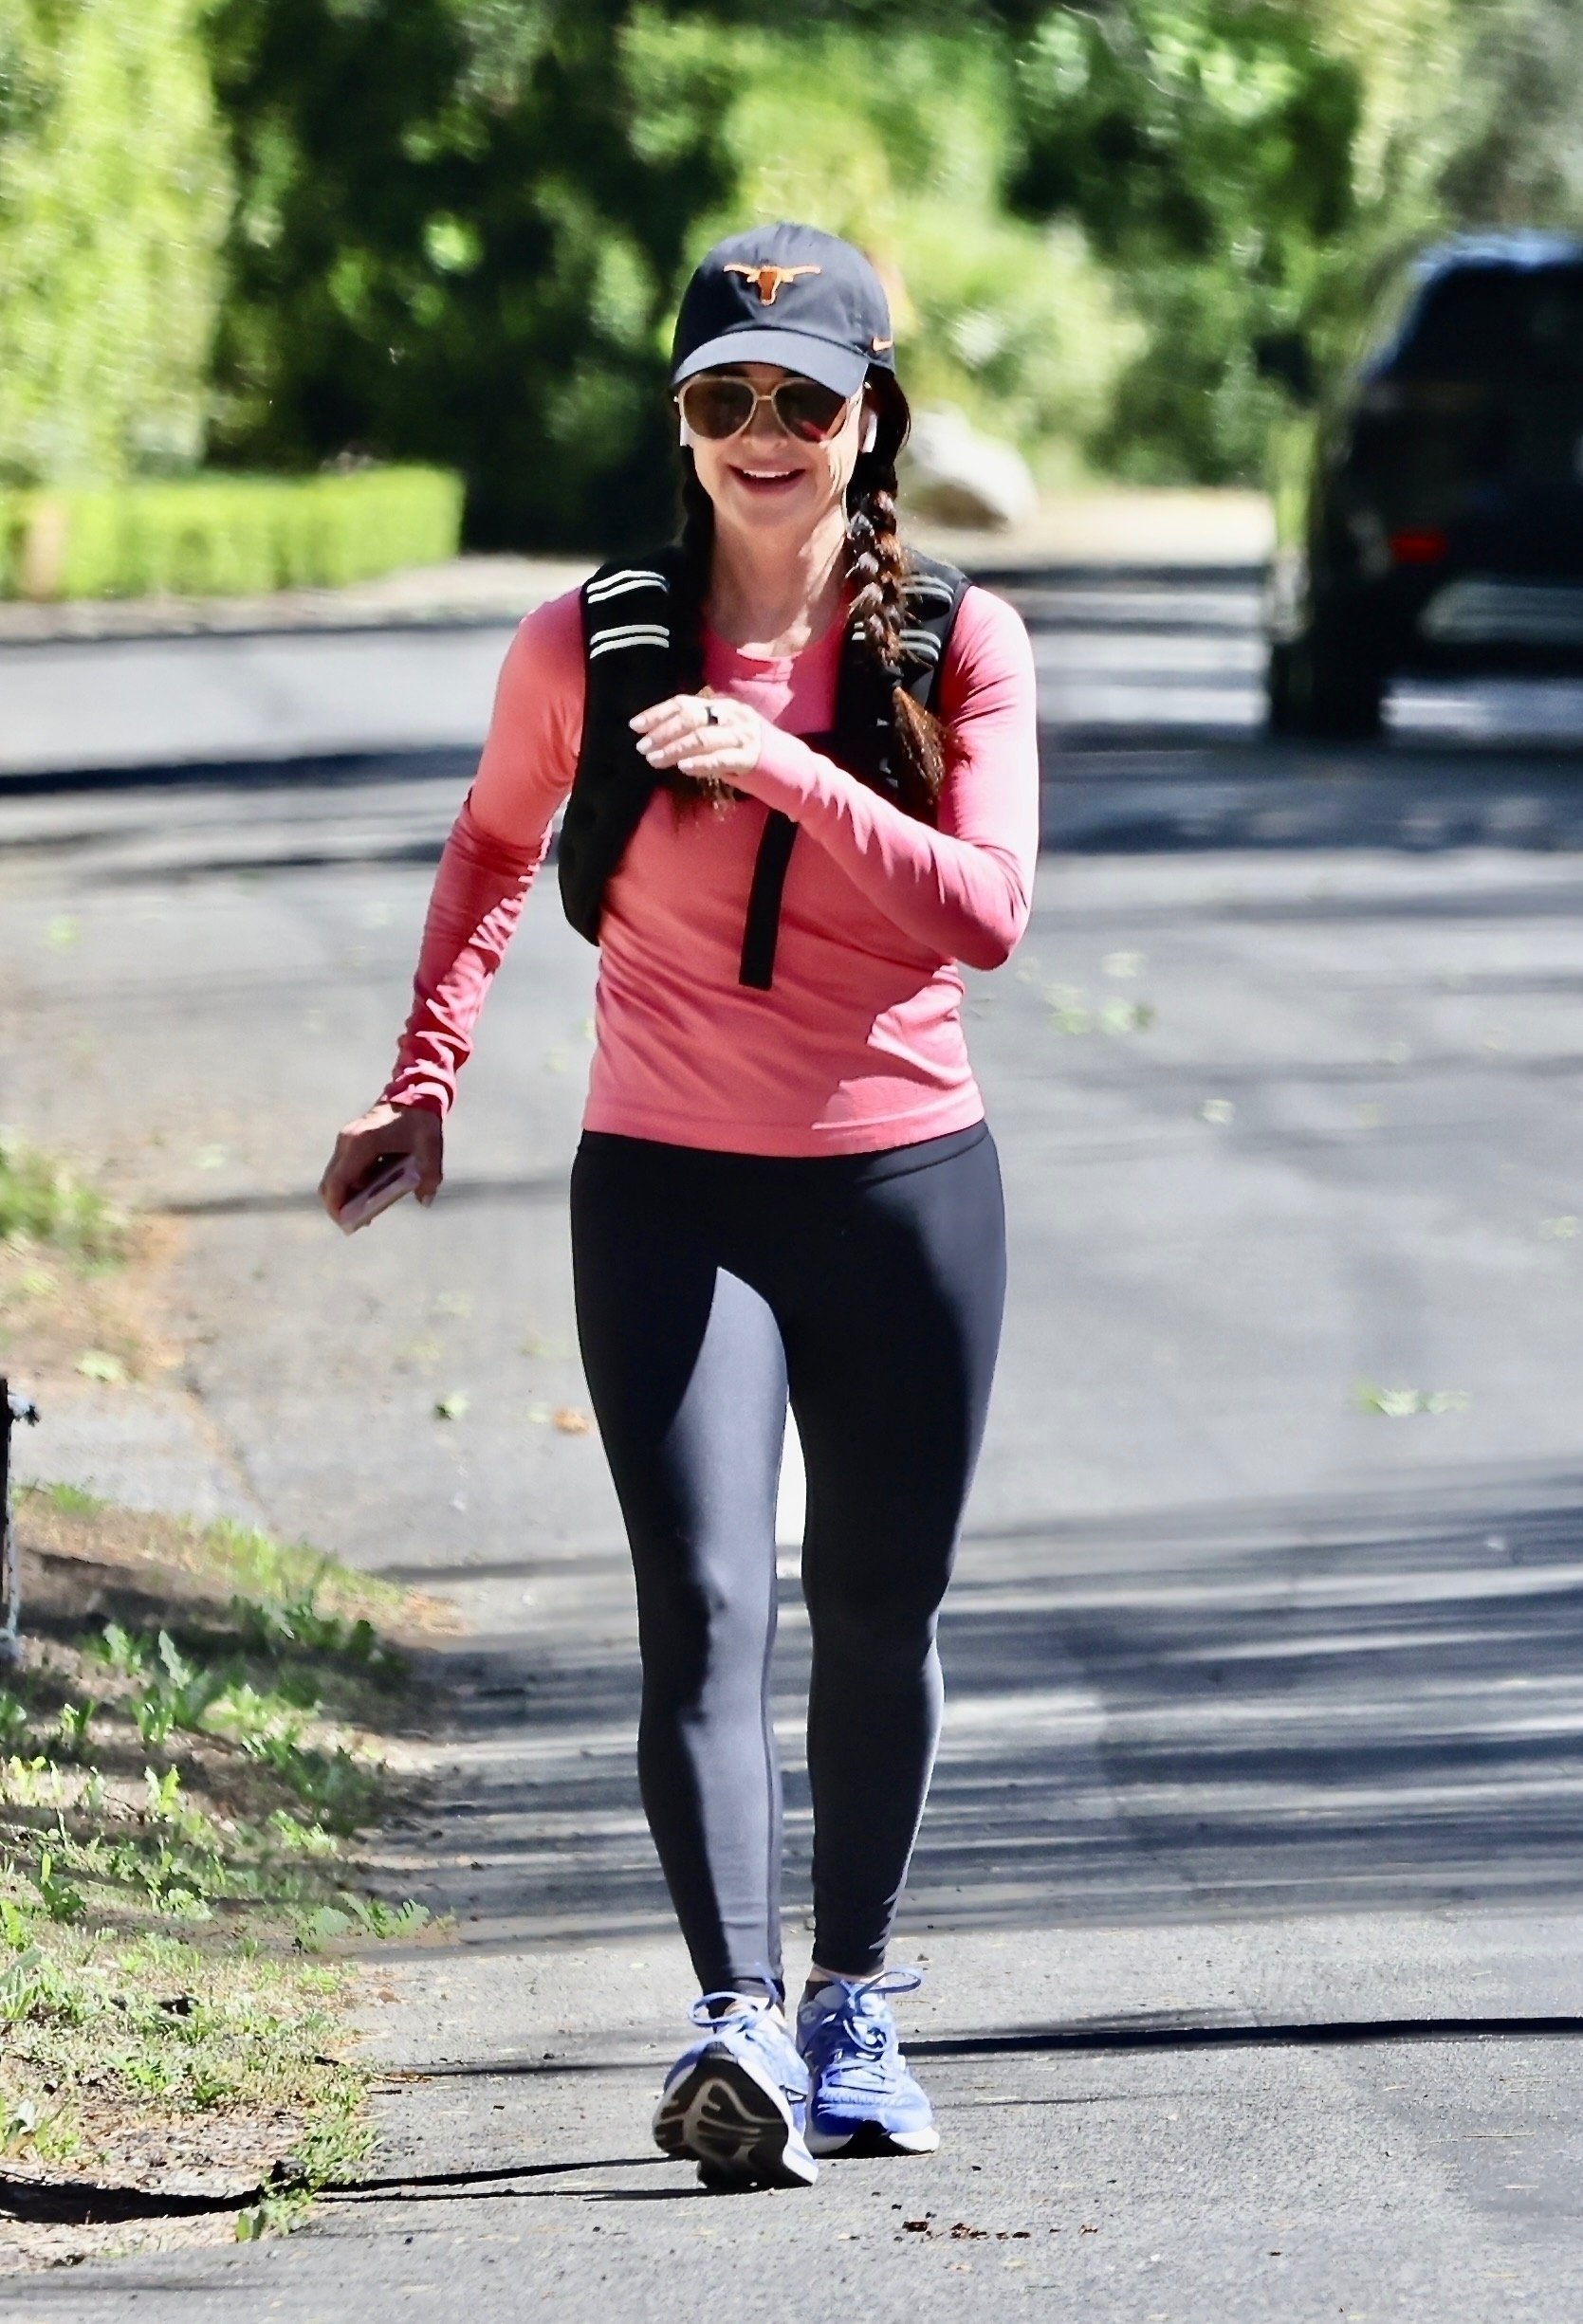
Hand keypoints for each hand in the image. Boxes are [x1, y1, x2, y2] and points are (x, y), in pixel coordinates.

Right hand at [318, 1102, 442, 1225]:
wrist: (414, 1093)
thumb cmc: (420, 1122)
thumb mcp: (430, 1149)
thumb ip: (429, 1176)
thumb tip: (425, 1201)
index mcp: (362, 1144)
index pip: (338, 1182)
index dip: (338, 1206)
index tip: (346, 1224)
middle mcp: (347, 1141)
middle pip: (330, 1183)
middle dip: (339, 1206)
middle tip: (355, 1224)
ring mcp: (346, 1140)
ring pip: (334, 1177)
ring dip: (344, 1196)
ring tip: (365, 1212)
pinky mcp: (350, 1141)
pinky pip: (343, 1169)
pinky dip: (350, 1185)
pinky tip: (369, 1195)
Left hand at [631, 692, 763, 781]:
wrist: (795, 769)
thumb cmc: (754, 755)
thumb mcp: (727, 737)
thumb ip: (701, 733)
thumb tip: (665, 739)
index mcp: (725, 707)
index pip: (685, 703)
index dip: (657, 713)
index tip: (636, 726)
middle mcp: (734, 716)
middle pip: (690, 718)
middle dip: (662, 732)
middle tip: (643, 747)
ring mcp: (744, 736)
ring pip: (701, 737)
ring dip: (674, 749)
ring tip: (655, 760)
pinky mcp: (752, 758)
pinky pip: (721, 758)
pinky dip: (700, 762)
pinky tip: (683, 768)